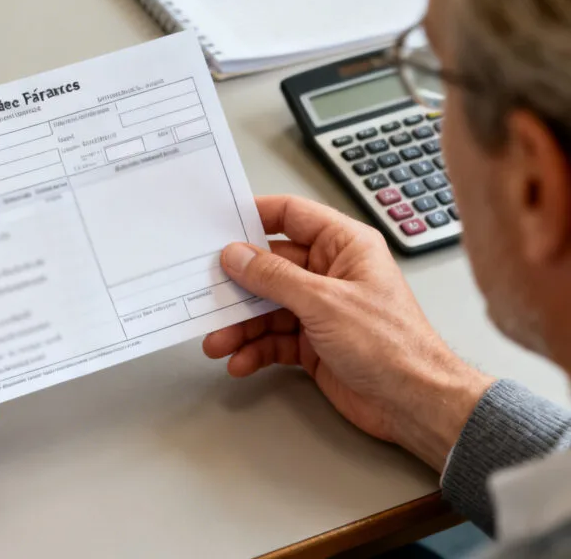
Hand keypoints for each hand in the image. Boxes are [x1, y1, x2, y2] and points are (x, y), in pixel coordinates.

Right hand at [204, 196, 493, 470]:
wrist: (414, 403)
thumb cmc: (392, 345)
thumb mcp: (323, 302)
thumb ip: (274, 277)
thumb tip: (237, 255)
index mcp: (345, 246)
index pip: (293, 216)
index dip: (255, 216)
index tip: (220, 223)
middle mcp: (331, 273)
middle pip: (270, 267)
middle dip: (237, 285)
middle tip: (206, 292)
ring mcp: (321, 309)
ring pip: (266, 308)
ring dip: (240, 325)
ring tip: (218, 341)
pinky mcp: (314, 343)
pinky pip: (274, 339)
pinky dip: (255, 350)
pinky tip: (240, 360)